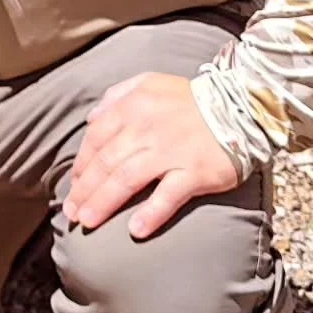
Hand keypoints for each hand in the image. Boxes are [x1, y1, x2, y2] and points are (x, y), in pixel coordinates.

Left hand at [63, 72, 240, 240]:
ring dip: (104, 203)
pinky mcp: (195, 171)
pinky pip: (168, 195)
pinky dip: (151, 213)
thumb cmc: (191, 98)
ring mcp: (170, 151)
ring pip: (126, 179)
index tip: (73, 186)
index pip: (95, 138)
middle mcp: (146, 128)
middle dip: (84, 191)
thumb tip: (92, 118)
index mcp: (133, 106)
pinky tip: (135, 230)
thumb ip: (117, 95)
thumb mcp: (150, 82)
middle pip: (106, 163)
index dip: (81, 165)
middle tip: (71, 214)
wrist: (241, 106)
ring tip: (88, 222)